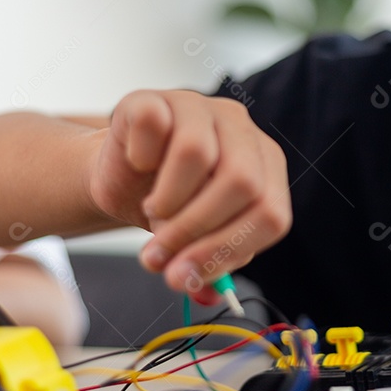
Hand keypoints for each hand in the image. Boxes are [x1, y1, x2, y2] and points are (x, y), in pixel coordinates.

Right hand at [88, 90, 291, 302]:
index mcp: (265, 164)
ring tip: (152, 213)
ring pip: (196, 153)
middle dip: (196, 230)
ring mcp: (198, 106)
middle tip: (160, 254)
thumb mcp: (195, 241)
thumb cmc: (168, 205)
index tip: (185, 276)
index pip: (271, 213)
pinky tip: (137, 166)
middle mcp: (239, 129)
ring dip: (167, 200)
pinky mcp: (153, 98)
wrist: (120, 174)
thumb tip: (201, 292)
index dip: (227, 251)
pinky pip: (152, 126)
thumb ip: (205, 267)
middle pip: (242, 182)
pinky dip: (139, 158)